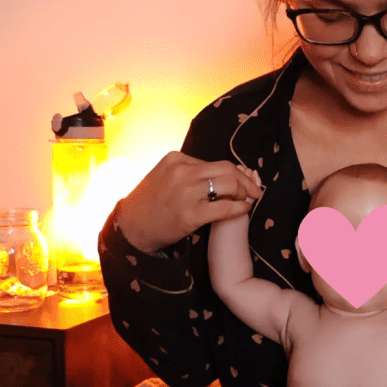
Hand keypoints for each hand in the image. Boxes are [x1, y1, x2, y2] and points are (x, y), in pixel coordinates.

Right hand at [116, 153, 262, 254]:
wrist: (130, 227)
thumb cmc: (150, 203)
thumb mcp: (164, 176)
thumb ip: (188, 172)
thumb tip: (220, 174)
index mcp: (176, 159)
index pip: (215, 162)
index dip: (234, 172)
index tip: (244, 180)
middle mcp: (182, 172)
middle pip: (227, 170)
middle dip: (246, 180)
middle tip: (255, 190)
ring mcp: (186, 192)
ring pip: (229, 185)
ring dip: (244, 193)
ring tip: (248, 200)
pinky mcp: (190, 214)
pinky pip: (225, 208)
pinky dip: (239, 208)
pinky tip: (244, 210)